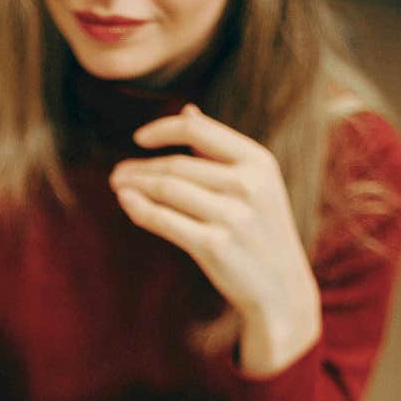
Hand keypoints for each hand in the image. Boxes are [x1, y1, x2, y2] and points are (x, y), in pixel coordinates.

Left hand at [109, 104, 321, 375]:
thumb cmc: (262, 233)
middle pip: (176, 164)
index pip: (198, 129)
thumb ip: (221, 149)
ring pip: (166, 189)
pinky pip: (162, 219)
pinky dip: (138, 208)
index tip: (139, 138)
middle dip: (140, 167)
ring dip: (134, 185)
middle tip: (117, 173)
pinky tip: (126, 202)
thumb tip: (188, 109)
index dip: (162, 130)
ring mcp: (232, 215)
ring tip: (118, 186)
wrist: (282, 290)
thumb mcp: (257, 183)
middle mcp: (247, 184)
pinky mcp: (213, 245)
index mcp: (258, 161)